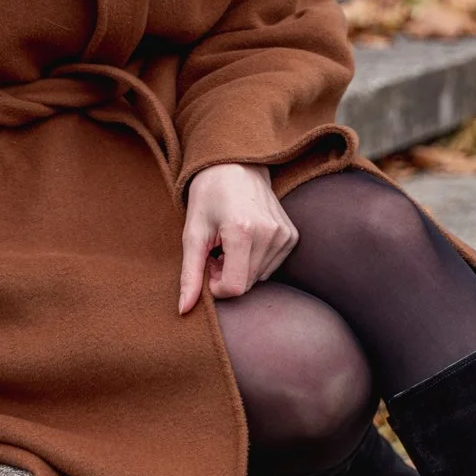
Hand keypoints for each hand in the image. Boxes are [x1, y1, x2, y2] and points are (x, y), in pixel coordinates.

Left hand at [179, 162, 297, 313]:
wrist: (236, 165)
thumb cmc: (209, 196)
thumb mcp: (192, 233)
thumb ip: (189, 274)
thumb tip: (183, 310)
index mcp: (242, 231)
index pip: (234, 288)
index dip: (216, 287)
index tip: (208, 266)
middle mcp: (269, 234)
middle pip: (247, 284)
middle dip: (227, 276)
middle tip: (216, 252)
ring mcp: (284, 235)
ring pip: (259, 278)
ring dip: (241, 269)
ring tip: (229, 244)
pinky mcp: (292, 236)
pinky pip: (271, 267)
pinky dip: (255, 261)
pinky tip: (245, 240)